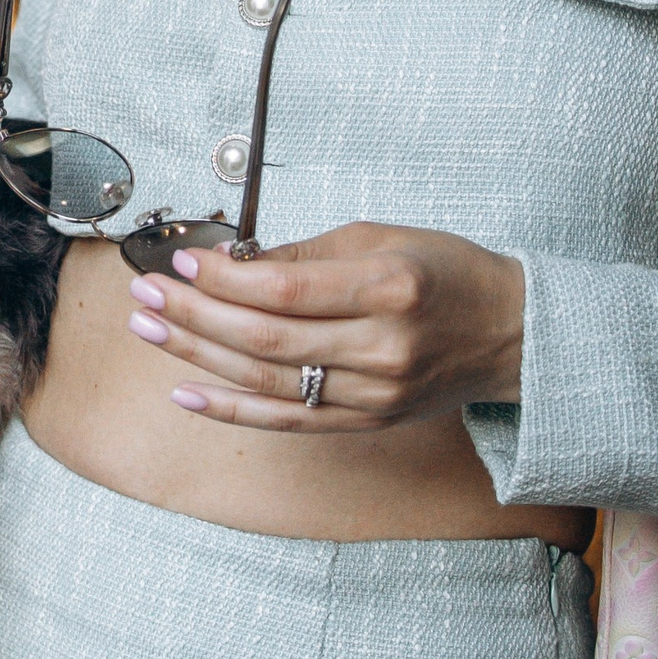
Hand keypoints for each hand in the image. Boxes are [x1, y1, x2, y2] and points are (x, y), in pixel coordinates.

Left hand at [126, 220, 525, 431]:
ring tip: (148, 329)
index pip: (287, 289)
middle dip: (195, 314)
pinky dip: (232, 409)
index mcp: (389, 287)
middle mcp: (382, 347)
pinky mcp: (368, 420)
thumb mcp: (382, 238)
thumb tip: (233, 262)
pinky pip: (288, 420)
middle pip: (267, 337)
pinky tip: (186, 393)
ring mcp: (375, 392)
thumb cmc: (447, 272)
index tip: (182, 263)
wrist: (512, 334)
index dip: (225, 279)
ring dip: (199, 354)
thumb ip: (307, 253)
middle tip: (145, 294)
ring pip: (268, 380)